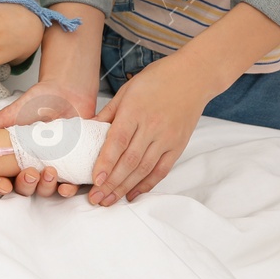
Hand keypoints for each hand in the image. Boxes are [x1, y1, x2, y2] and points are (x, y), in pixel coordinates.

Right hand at [0, 79, 94, 196]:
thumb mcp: (11, 113)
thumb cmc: (38, 102)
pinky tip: (68, 187)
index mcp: (15, 157)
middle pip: (24, 188)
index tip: (3, 184)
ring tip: (50, 172)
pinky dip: (69, 190)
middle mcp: (32, 165)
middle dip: (26, 185)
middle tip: (30, 173)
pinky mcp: (73, 167)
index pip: (3, 177)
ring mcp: (53, 167)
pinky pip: (71, 186)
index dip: (1, 185)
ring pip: (46, 190)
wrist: (67, 91)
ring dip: (46, 187)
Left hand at [86, 53, 211, 205]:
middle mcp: (152, 127)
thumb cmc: (156, 79)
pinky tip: (133, 194)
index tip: (94, 180)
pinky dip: (147, 184)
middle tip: (96, 199)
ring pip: (144, 169)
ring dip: (125, 187)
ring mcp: (167, 138)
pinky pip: (162, 170)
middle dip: (111, 183)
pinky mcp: (178, 146)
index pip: (118, 141)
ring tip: (109, 201)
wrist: (193, 77)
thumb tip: (86, 128)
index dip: (106, 162)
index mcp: (135, 111)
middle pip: (130, 161)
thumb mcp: (127, 90)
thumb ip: (108, 112)